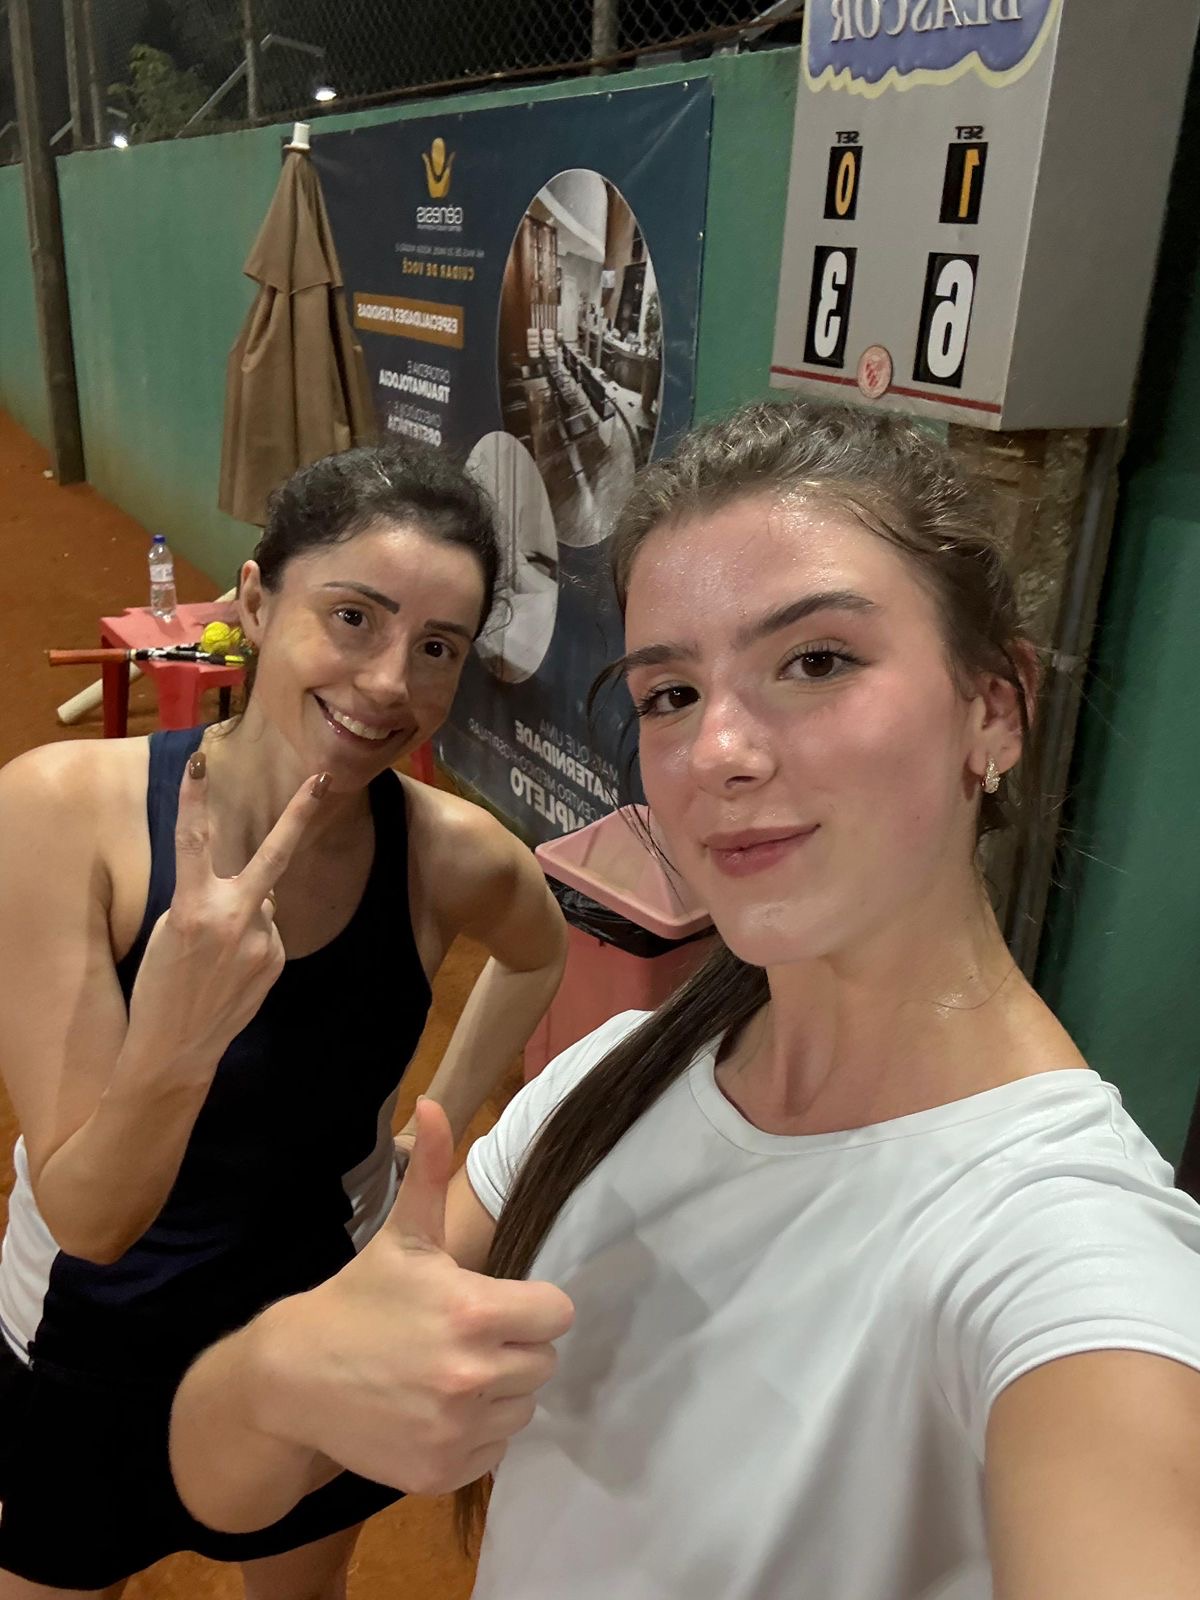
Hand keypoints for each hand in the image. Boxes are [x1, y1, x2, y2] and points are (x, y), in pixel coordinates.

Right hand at [127, 755, 328, 1075]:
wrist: (175, 1049)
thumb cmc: (159, 986)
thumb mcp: (169, 932)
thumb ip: (210, 899)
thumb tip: (256, 890)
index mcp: (192, 908)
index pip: (192, 841)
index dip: (193, 799)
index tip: (200, 761)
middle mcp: (232, 919)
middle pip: (274, 855)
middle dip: (300, 813)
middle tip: (323, 778)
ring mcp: (261, 942)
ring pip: (262, 902)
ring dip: (244, 912)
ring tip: (215, 954)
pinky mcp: (276, 961)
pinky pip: (266, 932)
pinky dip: (251, 939)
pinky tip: (229, 969)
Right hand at [253, 1098, 573, 1494]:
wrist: (296, 1375)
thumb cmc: (360, 1298)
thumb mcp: (403, 1235)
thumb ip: (431, 1170)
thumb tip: (435, 1100)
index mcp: (473, 1311)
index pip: (557, 1313)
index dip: (533, 1306)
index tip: (502, 1303)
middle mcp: (473, 1374)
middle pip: (544, 1361)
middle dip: (516, 1346)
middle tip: (470, 1336)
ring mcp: (457, 1429)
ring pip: (523, 1408)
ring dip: (500, 1392)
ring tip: (452, 1370)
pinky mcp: (443, 1472)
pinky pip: (495, 1452)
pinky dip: (476, 1434)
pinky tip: (438, 1409)